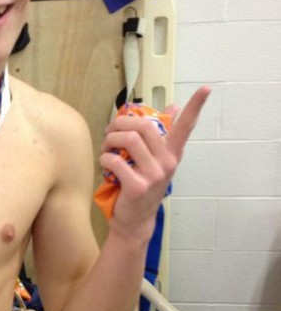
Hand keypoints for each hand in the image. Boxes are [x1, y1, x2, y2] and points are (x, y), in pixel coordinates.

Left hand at [99, 86, 210, 237]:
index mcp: (172, 154)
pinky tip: (105, 164)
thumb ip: (162, 136)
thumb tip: (174, 106)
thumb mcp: (155, 161)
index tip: (206, 88)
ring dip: (110, 140)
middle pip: (144, 126)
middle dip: (121, 123)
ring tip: (106, 148)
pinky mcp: (137, 186)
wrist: (134, 221)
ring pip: (128, 139)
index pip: (187, 127)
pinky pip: (115, 160)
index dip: (196, 106)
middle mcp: (168, 163)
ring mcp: (154, 175)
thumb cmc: (142, 186)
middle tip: (110, 131)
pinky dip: (104, 158)